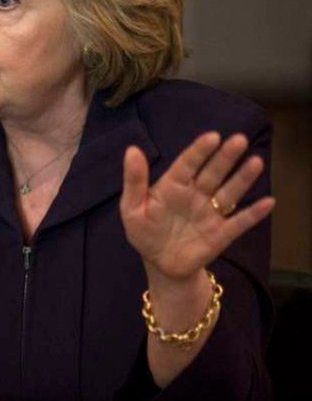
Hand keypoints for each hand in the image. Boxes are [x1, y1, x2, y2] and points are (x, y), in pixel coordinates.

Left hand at [120, 132, 274, 282]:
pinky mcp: (221, 234)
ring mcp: (210, 213)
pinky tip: (268, 202)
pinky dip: (253, 214)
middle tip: (239, 140)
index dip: (199, 151)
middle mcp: (196, 195)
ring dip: (242, 178)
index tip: (213, 136)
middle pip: (212, 173)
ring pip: (229, 192)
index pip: (187, 164)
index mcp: (173, 186)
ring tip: (255, 162)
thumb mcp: (131, 208)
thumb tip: (132, 149)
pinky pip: (239, 222)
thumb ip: (134, 180)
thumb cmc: (145, 232)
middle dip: (225, 157)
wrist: (159, 264)